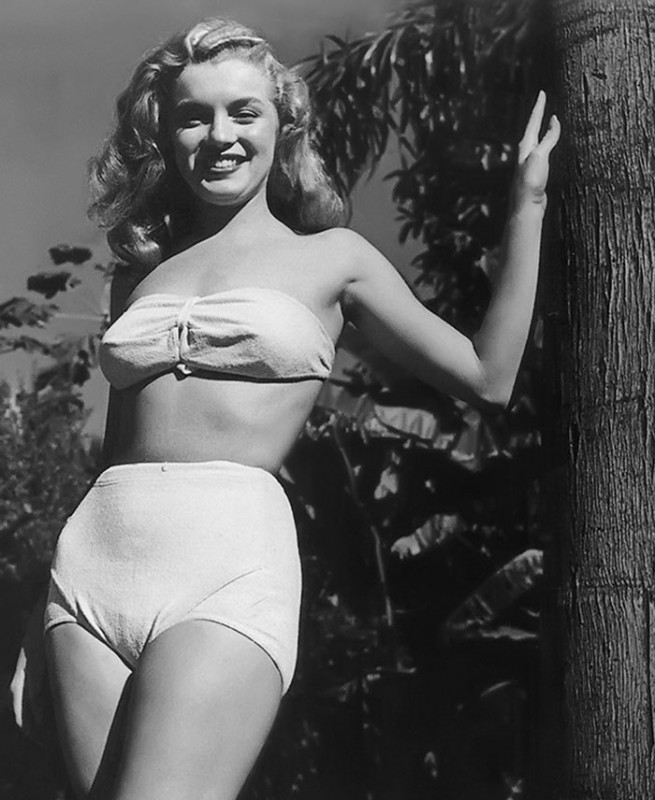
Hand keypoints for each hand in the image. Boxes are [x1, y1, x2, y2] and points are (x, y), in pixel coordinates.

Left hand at [513, 90, 560, 209]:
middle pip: (532, 129)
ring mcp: (530, 163)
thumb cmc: (530, 182)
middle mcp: (525, 153)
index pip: (533, 121)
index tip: (542, 93)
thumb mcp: (540, 156)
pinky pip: (543, 153)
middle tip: (542, 102)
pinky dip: (548, 145)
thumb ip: (547, 138)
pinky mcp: (535, 173)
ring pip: (537, 141)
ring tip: (547, 121)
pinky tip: (550, 148)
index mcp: (524, 147)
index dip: (539, 107)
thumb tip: (554, 120)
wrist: (526, 206)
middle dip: (538, 116)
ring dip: (542, 130)